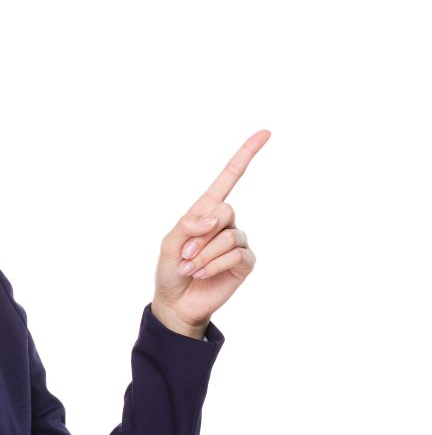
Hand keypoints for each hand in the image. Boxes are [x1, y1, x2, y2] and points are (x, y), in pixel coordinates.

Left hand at [151, 130, 269, 337]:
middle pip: (225, 209)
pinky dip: (215, 264)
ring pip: (229, 235)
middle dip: (202, 233)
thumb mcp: (169, 243)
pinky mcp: (245, 262)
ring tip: (191, 267)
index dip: (246, 155)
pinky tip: (203, 274)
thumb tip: (214, 217)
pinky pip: (237, 254)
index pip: (229, 178)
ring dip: (205, 254)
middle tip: (186, 253)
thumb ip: (187, 224)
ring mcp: (237, 242)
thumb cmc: (171, 270)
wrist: (176, 302)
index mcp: (206, 211)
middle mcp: (225, 223)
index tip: (265, 132)